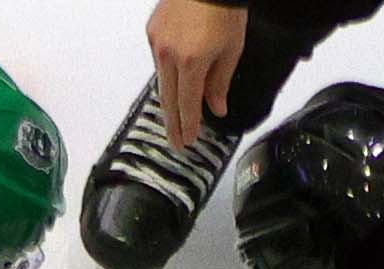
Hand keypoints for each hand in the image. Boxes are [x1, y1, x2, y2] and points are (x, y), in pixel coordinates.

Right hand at [146, 0, 248, 148]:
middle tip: (176, 141)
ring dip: (169, 99)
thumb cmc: (224, 8)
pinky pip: (158, 60)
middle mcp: (169, 54)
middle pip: (168, 98)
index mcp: (191, 62)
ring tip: (175, 117)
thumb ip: (220, 81)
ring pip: (161, 79)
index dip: (188, 125)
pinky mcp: (152, 30)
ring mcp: (157, 41)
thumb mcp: (232, 49)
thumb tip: (216, 107)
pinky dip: (167, 73)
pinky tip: (173, 81)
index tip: (188, 140)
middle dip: (173, 123)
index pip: (187, 104)